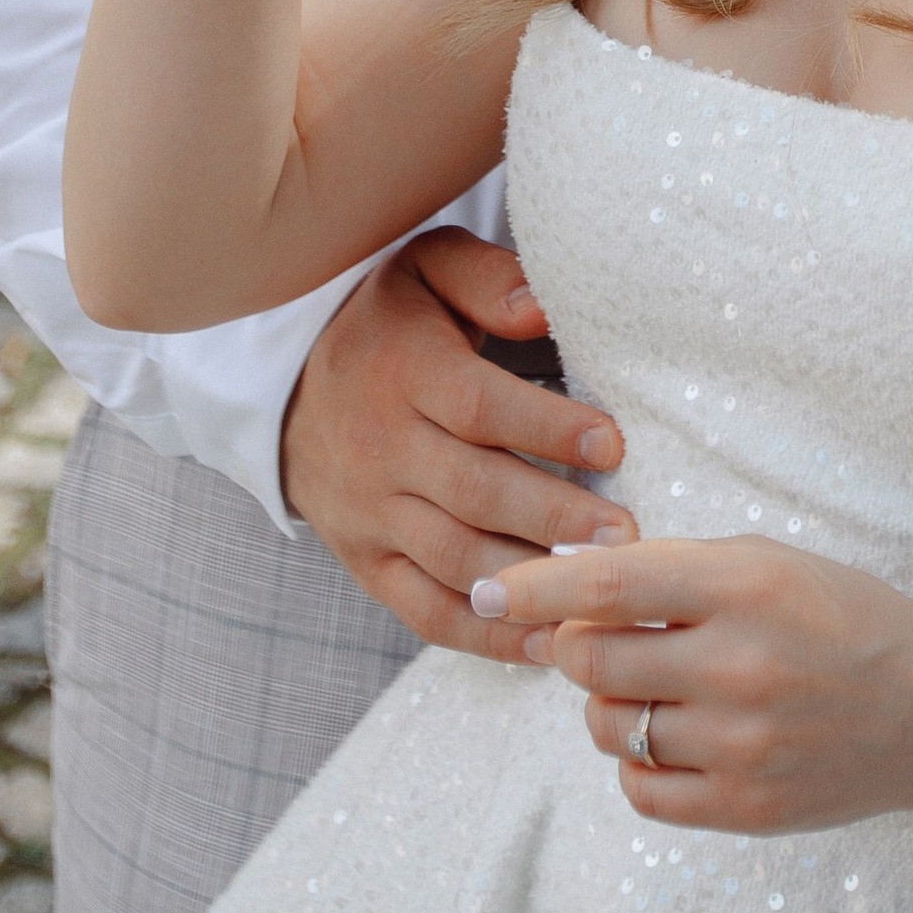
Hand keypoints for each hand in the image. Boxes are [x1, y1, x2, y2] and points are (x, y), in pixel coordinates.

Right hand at [280, 229, 638, 660]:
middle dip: (553, 518)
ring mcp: (368, 513)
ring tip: (596, 589)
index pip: (477, 407)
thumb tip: (539, 311)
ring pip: (452, 558)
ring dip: (527, 580)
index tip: (612, 444)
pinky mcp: (365, 561)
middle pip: (472, 492)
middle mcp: (380, 448)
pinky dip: (483, 636)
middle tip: (624, 533)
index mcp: (402, 371)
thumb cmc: (387, 323)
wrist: (287, 384)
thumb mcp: (428, 270)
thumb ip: (488, 281)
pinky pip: (424, 609)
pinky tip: (543, 642)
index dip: (546, 428)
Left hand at [493, 535, 912, 834]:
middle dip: (573, 648)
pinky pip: (642, 791)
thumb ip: (670, 567)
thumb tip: (563, 583)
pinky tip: (675, 736)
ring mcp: (744, 747)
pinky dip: (639, 762)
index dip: (536, 588)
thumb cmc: (840, 618)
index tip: (488, 589)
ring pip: (611, 728)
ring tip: (654, 688)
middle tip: (595, 640)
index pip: (611, 585)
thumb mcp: (766, 562)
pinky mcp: (747, 809)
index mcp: (746, 588)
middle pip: (593, 663)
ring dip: (610, 705)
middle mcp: (742, 666)